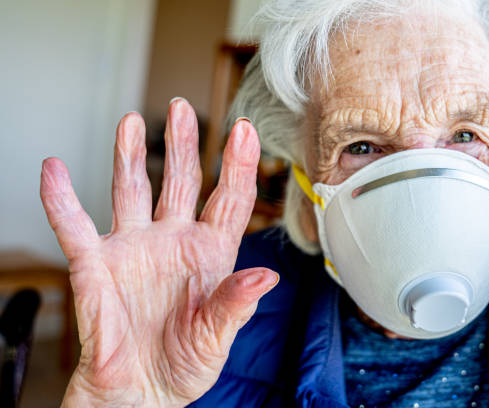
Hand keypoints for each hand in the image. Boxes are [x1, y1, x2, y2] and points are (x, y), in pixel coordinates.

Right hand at [40, 99, 277, 406]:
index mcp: (210, 254)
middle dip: (182, 144)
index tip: (245, 130)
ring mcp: (134, 248)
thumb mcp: (217, 338)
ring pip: (132, 190)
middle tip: (182, 108)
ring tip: (134, 120)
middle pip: (179, 181)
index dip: (238, 165)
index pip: (228, 200)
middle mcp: (173, 241)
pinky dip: (61, 199)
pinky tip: (55, 170)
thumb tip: (265, 278)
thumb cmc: (183, 364)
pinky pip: (74, 226)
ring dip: (131, 154)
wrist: (139, 392)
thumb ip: (235, 304)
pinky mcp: (96, 265)